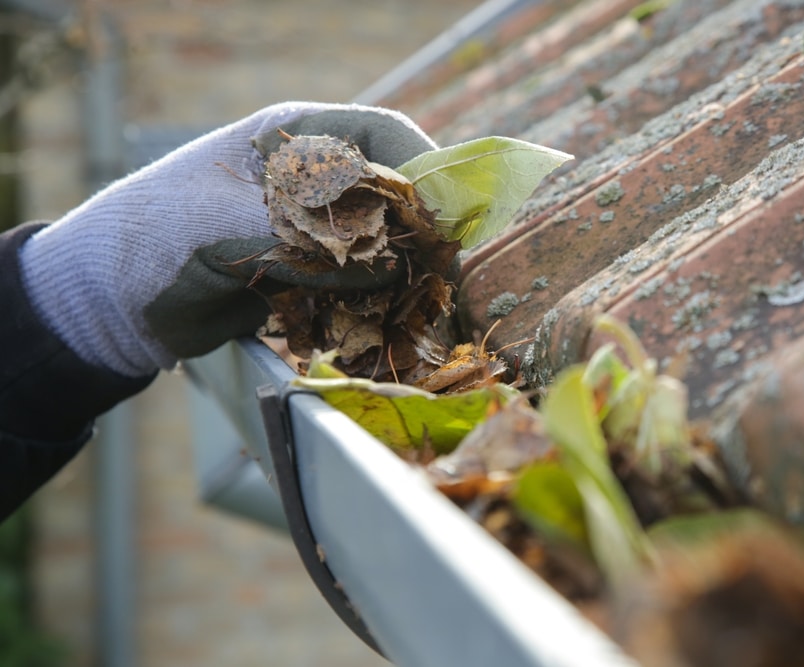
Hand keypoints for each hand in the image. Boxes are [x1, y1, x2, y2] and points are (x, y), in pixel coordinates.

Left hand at [17, 102, 436, 376]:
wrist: (109, 302)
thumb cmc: (155, 239)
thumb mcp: (231, 225)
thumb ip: (311, 236)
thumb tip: (393, 261)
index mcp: (293, 137)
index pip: (383, 135)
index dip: (424, 170)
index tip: (445, 219)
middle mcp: (312, 177)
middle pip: (395, 190)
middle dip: (422, 229)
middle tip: (439, 274)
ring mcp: (312, 226)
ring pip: (385, 240)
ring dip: (404, 271)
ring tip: (417, 302)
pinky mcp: (309, 271)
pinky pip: (361, 281)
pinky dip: (376, 301)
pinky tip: (380, 320)